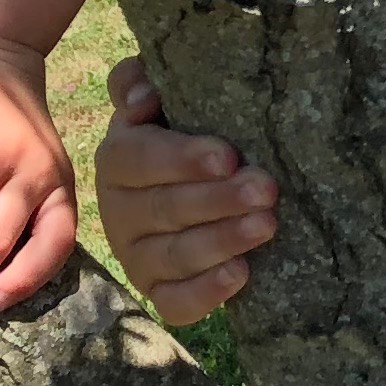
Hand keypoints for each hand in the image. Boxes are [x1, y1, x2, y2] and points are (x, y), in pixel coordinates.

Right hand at [94, 57, 281, 326]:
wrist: (189, 184)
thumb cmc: (182, 131)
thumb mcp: (160, 98)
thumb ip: (139, 82)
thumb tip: (144, 95)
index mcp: (118, 159)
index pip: (138, 160)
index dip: (181, 160)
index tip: (227, 157)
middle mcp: (119, 211)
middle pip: (162, 209)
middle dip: (217, 201)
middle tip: (266, 190)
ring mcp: (136, 256)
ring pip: (172, 256)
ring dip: (221, 242)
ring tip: (266, 225)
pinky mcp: (158, 291)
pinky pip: (174, 303)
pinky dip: (206, 293)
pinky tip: (241, 274)